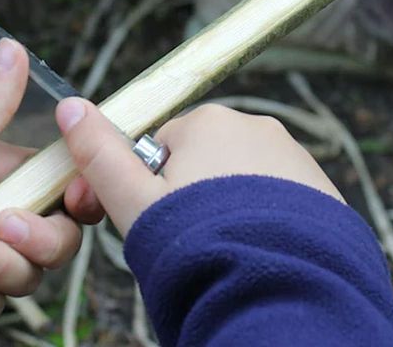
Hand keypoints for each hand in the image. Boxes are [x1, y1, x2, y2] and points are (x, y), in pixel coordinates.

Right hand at [54, 98, 342, 235]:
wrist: (277, 285)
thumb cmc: (198, 244)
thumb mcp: (134, 201)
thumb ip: (100, 154)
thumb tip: (70, 107)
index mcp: (207, 122)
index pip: (162, 147)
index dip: (147, 188)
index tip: (149, 221)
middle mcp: (256, 128)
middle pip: (205, 162)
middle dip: (190, 198)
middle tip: (185, 241)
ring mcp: (294, 157)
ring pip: (242, 182)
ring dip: (228, 209)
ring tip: (222, 248)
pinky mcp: (322, 189)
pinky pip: (279, 199)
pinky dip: (264, 221)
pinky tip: (255, 249)